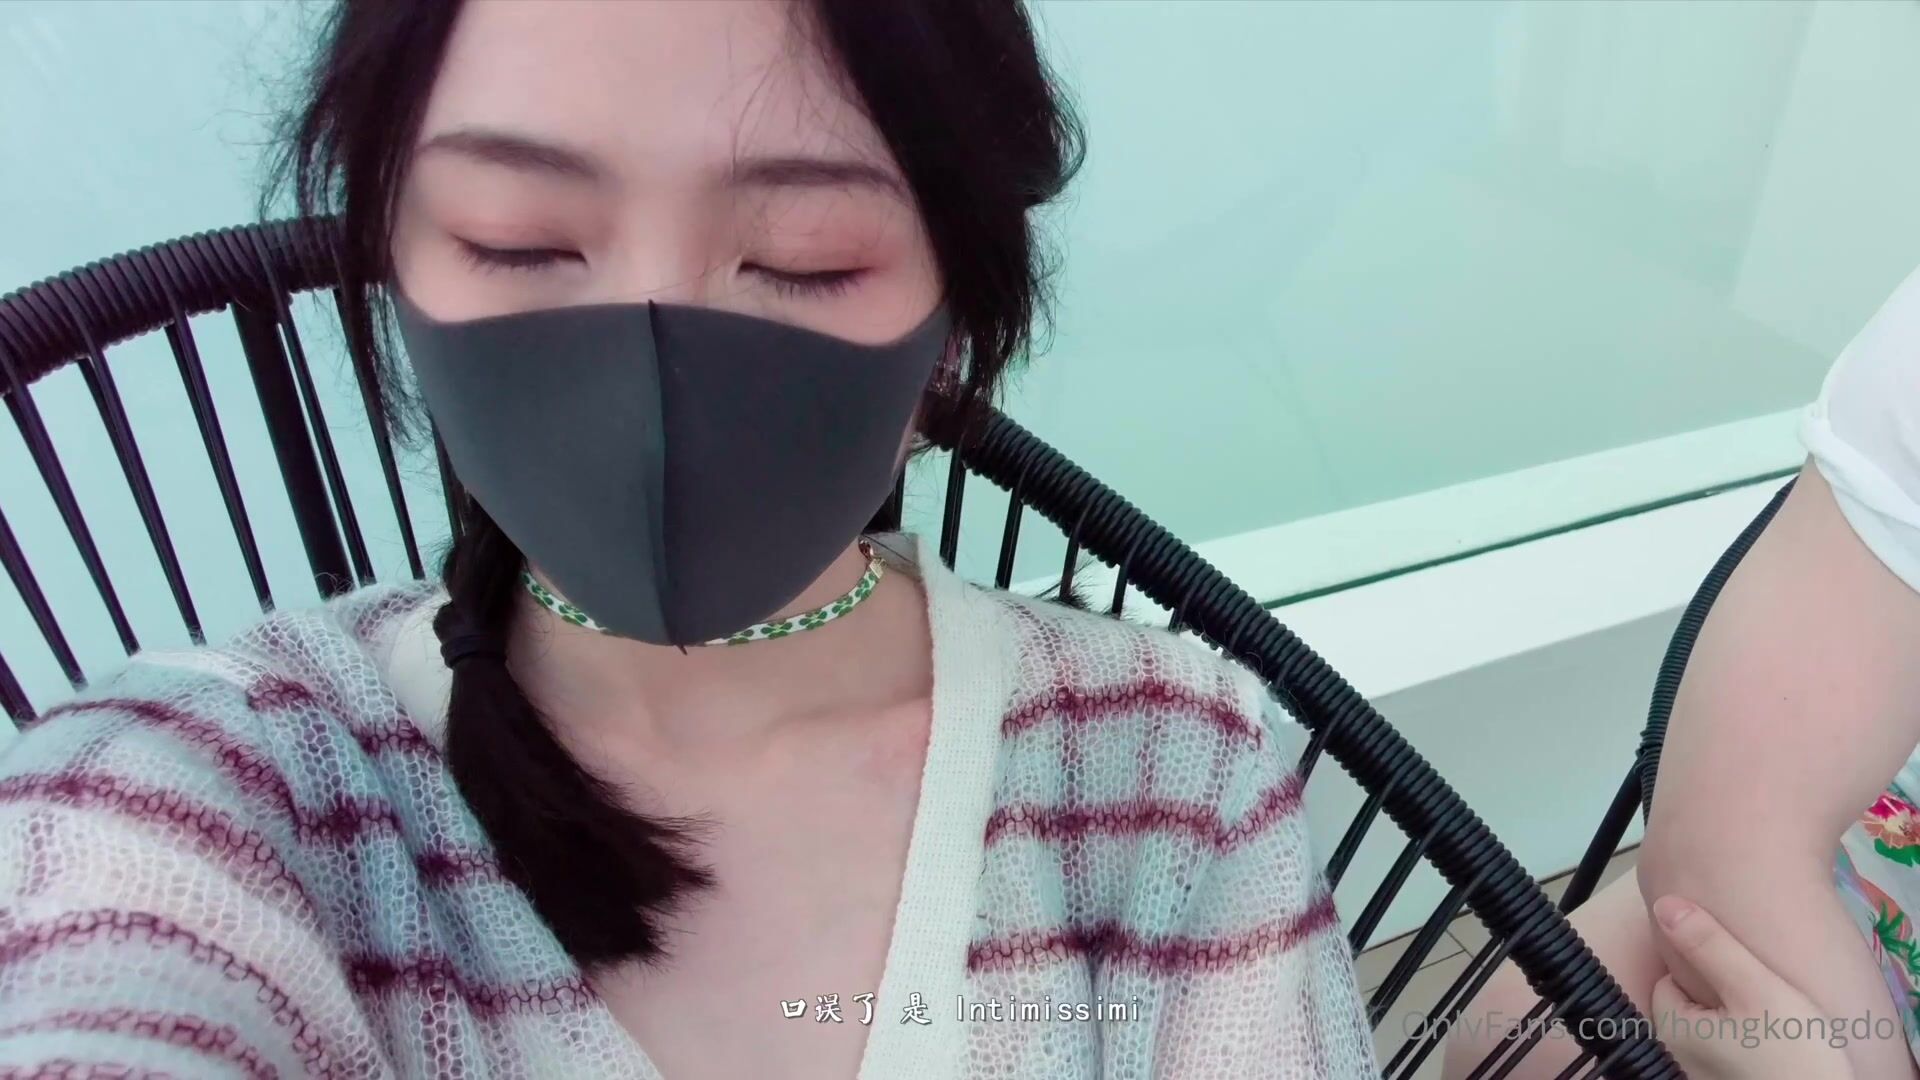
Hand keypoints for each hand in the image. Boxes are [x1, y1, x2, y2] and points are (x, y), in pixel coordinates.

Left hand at [1649, 894, 1855, 1079]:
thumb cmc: (1794, 1054)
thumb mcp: (1755, 988)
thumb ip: (1709, 945)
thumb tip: (1664, 904)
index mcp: (1671, 1029)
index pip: (1670, 978)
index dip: (1704, 966)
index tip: (1739, 966)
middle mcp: (1678, 1057)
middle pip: (1689, 1004)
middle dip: (1721, 993)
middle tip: (1762, 992)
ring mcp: (1703, 1075)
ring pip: (1713, 1029)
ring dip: (1736, 1019)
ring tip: (1771, 1016)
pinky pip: (1729, 1052)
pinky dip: (1747, 1044)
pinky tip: (1775, 1042)